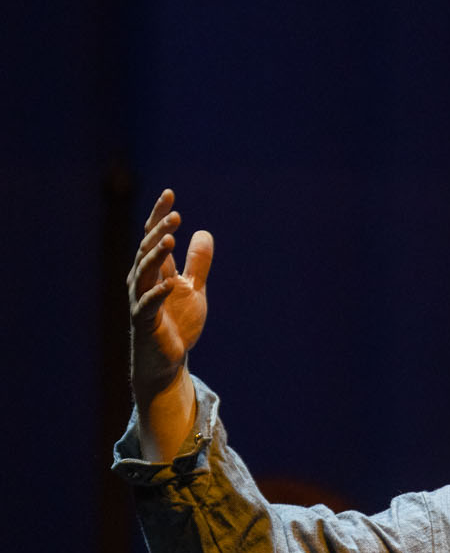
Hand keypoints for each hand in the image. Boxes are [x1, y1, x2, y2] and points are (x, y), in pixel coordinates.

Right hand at [127, 188, 212, 398]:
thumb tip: (204, 233)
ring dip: (155, 256)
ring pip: (143, 272)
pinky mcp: (144, 322)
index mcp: (154, 269)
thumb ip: (197, 263)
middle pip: (147, 249)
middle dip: (158, 231)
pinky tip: (170, 283)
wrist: (168, 359)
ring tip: (168, 239)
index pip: (152, 235)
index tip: (169, 194)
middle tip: (175, 217)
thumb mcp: (193, 289)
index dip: (158, 215)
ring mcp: (141, 300)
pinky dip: (157, 293)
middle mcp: (143, 280)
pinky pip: (148, 304)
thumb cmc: (177, 322)